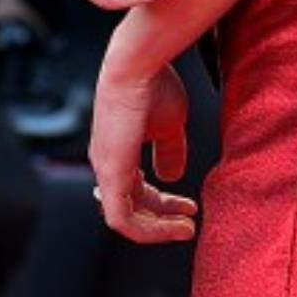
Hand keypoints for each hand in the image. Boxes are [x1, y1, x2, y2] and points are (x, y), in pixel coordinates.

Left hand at [89, 40, 196, 245]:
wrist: (138, 66)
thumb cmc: (153, 86)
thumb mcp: (169, 126)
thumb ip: (169, 152)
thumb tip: (173, 176)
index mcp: (119, 153)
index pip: (137, 191)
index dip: (163, 204)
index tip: (188, 207)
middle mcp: (107, 165)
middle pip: (132, 208)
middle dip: (163, 220)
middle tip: (190, 225)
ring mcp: (106, 171)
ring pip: (126, 220)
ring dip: (158, 230)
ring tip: (186, 229)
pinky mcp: (110, 175)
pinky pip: (121, 219)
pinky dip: (147, 230)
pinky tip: (173, 226)